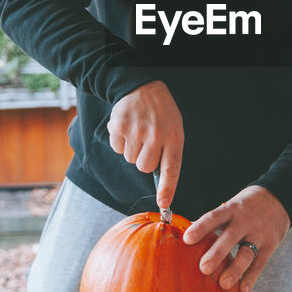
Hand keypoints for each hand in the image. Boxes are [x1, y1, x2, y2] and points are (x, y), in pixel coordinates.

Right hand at [107, 81, 182, 209]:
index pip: (171, 169)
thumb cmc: (161, 113)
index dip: (167, 188)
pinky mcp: (119, 127)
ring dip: (132, 149)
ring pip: (130, 159)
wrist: (142, 87)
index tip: (164, 204)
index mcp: (173, 137)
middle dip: (144, 160)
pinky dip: (121, 142)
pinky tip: (128, 128)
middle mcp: (155, 136)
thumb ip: (169, 153)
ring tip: (138, 131)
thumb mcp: (174, 129)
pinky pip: (117, 149)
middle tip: (147, 143)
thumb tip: (160, 183)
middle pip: (144, 167)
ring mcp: (136, 131)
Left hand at [182, 186, 288, 291]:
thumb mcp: (231, 206)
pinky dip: (251, 277)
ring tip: (223, 284)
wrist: (279, 197)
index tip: (187, 239)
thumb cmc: (245, 206)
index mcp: (232, 210)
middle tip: (203, 268)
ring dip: (235, 270)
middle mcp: (245, 222)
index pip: (214, 217)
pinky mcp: (269, 246)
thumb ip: (213, 221)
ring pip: (246, 253)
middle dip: (217, 253)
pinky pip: (259, 264)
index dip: (201, 227)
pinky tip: (243, 290)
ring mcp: (258, 234)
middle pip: (230, 237)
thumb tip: (185, 235)